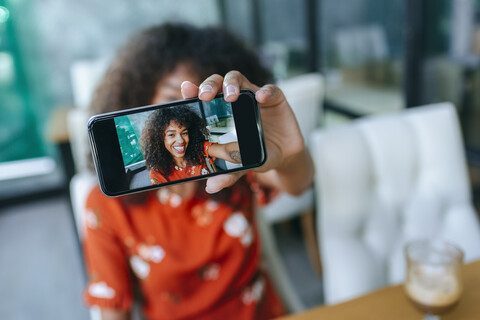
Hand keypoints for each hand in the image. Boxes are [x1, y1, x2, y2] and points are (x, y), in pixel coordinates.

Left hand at [181, 71, 308, 193]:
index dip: (193, 91)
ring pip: (239, 78)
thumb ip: (228, 173)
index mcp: (221, 113)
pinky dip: (265, 91)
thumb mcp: (243, 165)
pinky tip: (261, 98)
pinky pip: (270, 89)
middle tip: (205, 96)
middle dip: (210, 85)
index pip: (203, 97)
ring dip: (232, 83)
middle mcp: (235, 101)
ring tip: (230, 96)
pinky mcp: (275, 98)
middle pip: (218, 83)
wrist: (285, 156)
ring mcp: (254, 97)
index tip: (186, 90)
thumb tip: (211, 186)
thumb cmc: (257, 154)